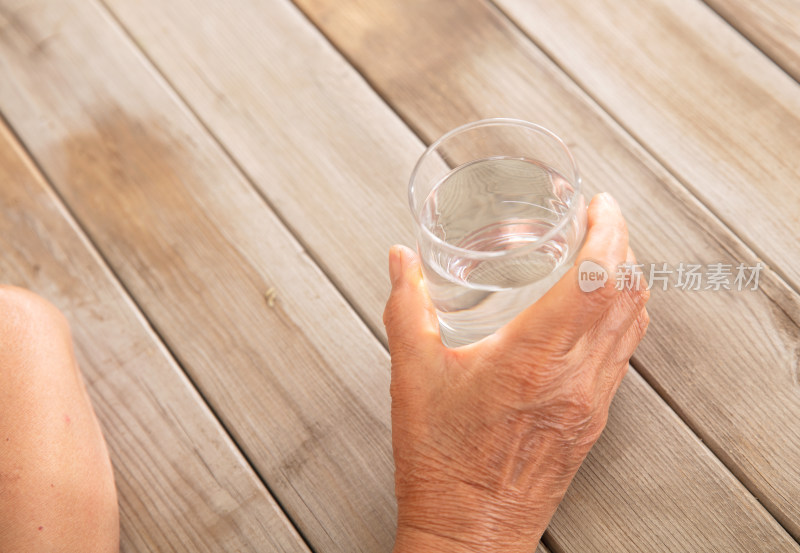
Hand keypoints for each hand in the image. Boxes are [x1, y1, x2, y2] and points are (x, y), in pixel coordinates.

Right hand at [384, 193, 649, 552]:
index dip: (608, 231)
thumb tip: (401, 261)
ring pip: (633, 322)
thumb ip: (407, 307)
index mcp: (533, 359)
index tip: (600, 205)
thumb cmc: (442, 464)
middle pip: (626, 293)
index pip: (596, 279)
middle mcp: (575, 378)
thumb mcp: (413, 375)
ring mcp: (592, 401)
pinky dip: (621, 315)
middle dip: (621, 243)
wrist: (470, 533)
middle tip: (600, 217)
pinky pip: (625, 352)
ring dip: (625, 278)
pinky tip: (596, 310)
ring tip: (601, 253)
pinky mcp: (594, 419)